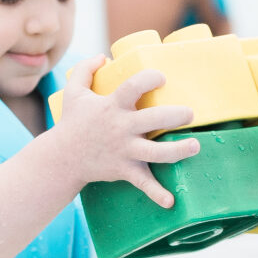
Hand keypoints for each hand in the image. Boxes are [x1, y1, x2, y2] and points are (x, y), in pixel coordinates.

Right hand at [52, 58, 199, 207]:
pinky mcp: (124, 170)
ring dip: (178, 150)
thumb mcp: (73, 92)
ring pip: (156, 153)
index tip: (161, 78)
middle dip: (174, 115)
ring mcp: (124, 151)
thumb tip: (103, 56)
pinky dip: (156, 194)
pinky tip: (171, 201)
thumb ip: (84, 69)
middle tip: (189, 114)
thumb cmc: (71, 123)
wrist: (62, 158)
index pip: (134, 86)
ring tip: (196, 145)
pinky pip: (142, 183)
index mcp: (111, 106)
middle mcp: (121, 128)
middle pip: (152, 119)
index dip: (150, 78)